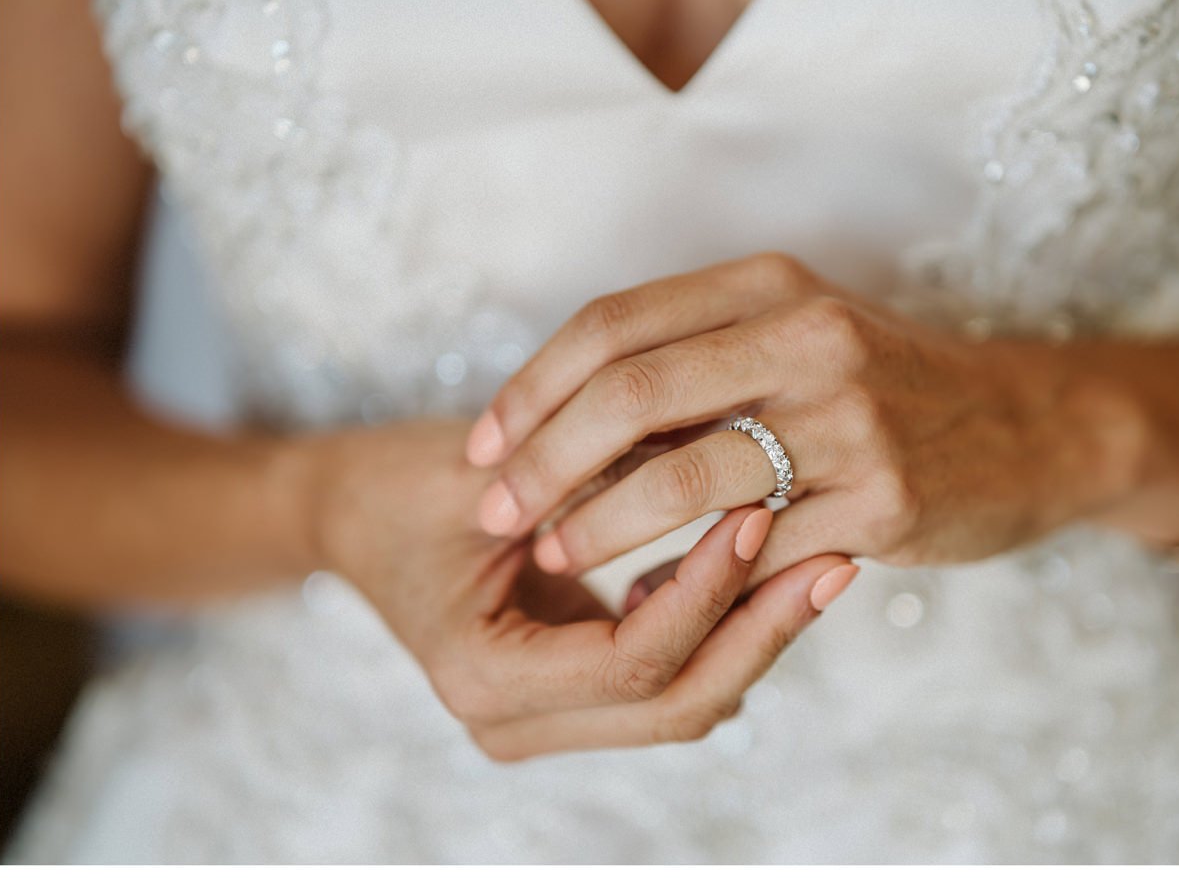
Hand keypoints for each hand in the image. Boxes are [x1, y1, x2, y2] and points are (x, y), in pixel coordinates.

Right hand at [313, 420, 857, 759]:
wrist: (344, 510)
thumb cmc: (397, 484)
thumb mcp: (487, 474)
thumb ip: (588, 478)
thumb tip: (713, 457)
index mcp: (483, 679)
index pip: (634, 661)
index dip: (706, 592)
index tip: (758, 511)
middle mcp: (515, 722)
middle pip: (678, 703)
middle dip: (761, 631)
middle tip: (833, 554)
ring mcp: (546, 721)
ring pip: (687, 700)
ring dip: (754, 633)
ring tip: (823, 555)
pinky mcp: (572, 696)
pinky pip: (670, 677)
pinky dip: (721, 628)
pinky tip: (768, 565)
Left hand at [467, 252, 1096, 580]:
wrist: (1035, 429)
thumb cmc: (882, 386)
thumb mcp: (790, 338)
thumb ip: (686, 365)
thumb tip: (552, 421)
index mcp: (770, 286)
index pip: (613, 325)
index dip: (531, 387)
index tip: (479, 445)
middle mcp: (809, 338)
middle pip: (632, 390)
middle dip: (544, 458)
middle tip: (495, 509)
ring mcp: (852, 421)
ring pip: (685, 475)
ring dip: (600, 524)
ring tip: (554, 556)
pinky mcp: (883, 503)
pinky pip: (755, 551)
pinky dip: (688, 581)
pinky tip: (645, 601)